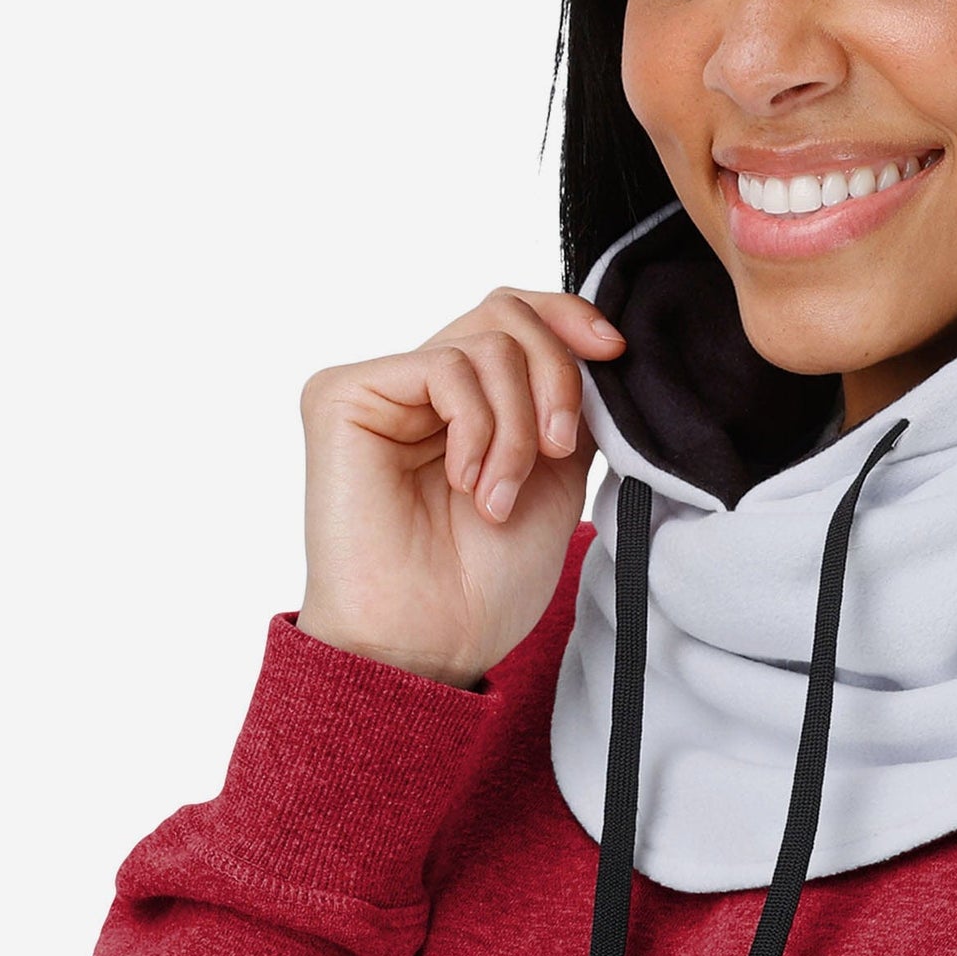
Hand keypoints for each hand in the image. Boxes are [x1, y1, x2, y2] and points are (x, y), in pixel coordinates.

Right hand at [294, 287, 623, 687]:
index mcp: (470, 402)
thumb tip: (597, 344)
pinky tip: (466, 483)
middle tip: (559, 449)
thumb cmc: (486, 581)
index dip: (570, 317)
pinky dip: (477, 427)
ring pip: (487, 342)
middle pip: (507, 312)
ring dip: (517, 426)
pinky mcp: (342, 395)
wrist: (432, 642)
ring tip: (500, 496)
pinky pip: (443, 367)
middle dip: (556, 376)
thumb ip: (569, 404)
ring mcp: (382, 388)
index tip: (614, 350)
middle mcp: (422, 387)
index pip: (519, 315)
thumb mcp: (559, 476)